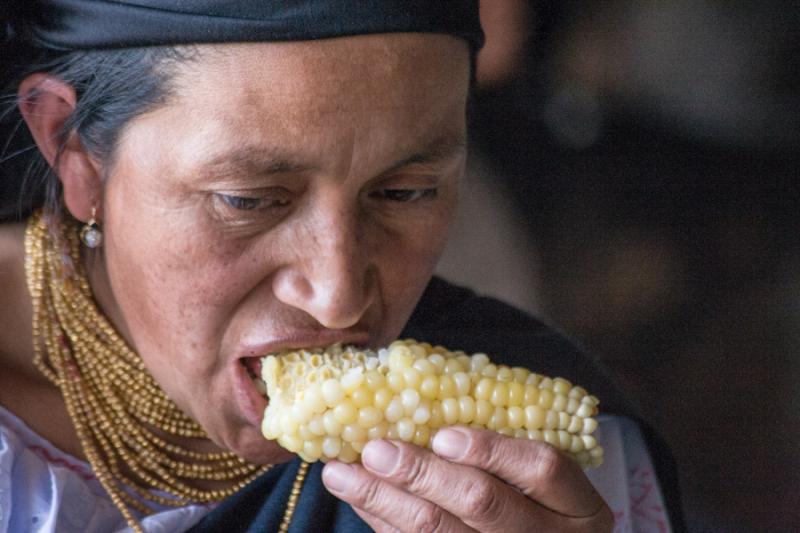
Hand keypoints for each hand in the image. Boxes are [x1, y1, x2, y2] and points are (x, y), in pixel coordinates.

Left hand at [321, 426, 612, 531]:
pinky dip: (383, 523)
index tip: (443, 434)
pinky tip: (358, 498)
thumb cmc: (539, 503)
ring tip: (342, 473)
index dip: (493, 450)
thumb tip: (420, 399)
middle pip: (484, 505)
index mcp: (578, 506)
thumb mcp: (542, 475)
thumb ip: (502, 443)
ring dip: (385, 501)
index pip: (543, 468)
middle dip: (421, 474)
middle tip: (374, 449)